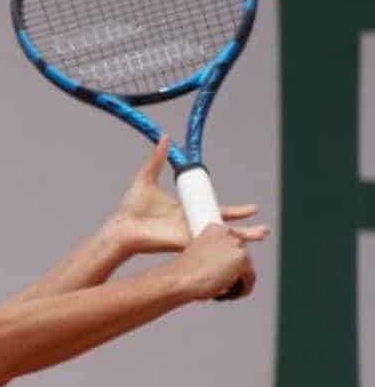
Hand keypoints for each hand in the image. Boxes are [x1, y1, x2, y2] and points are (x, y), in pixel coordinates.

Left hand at [103, 136, 267, 255]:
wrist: (123, 226)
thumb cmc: (132, 208)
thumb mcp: (147, 178)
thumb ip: (157, 159)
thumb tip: (164, 138)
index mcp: (187, 210)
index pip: (217, 209)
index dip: (235, 210)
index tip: (252, 209)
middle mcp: (191, 223)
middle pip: (225, 227)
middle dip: (245, 229)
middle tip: (264, 229)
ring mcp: (190, 235)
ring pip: (221, 240)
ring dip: (242, 239)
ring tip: (262, 237)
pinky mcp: (185, 243)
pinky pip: (208, 246)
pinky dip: (223, 247)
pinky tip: (240, 248)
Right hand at [168, 223, 261, 300]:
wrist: (178, 281)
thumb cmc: (182, 274)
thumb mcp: (199, 256)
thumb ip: (216, 255)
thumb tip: (234, 268)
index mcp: (214, 228)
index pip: (232, 246)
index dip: (226, 264)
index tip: (216, 275)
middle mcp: (227, 232)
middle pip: (241, 256)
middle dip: (234, 273)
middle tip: (220, 287)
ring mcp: (236, 244)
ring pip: (248, 268)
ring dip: (238, 282)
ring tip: (221, 293)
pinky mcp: (242, 258)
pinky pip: (251, 279)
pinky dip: (243, 290)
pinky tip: (228, 296)